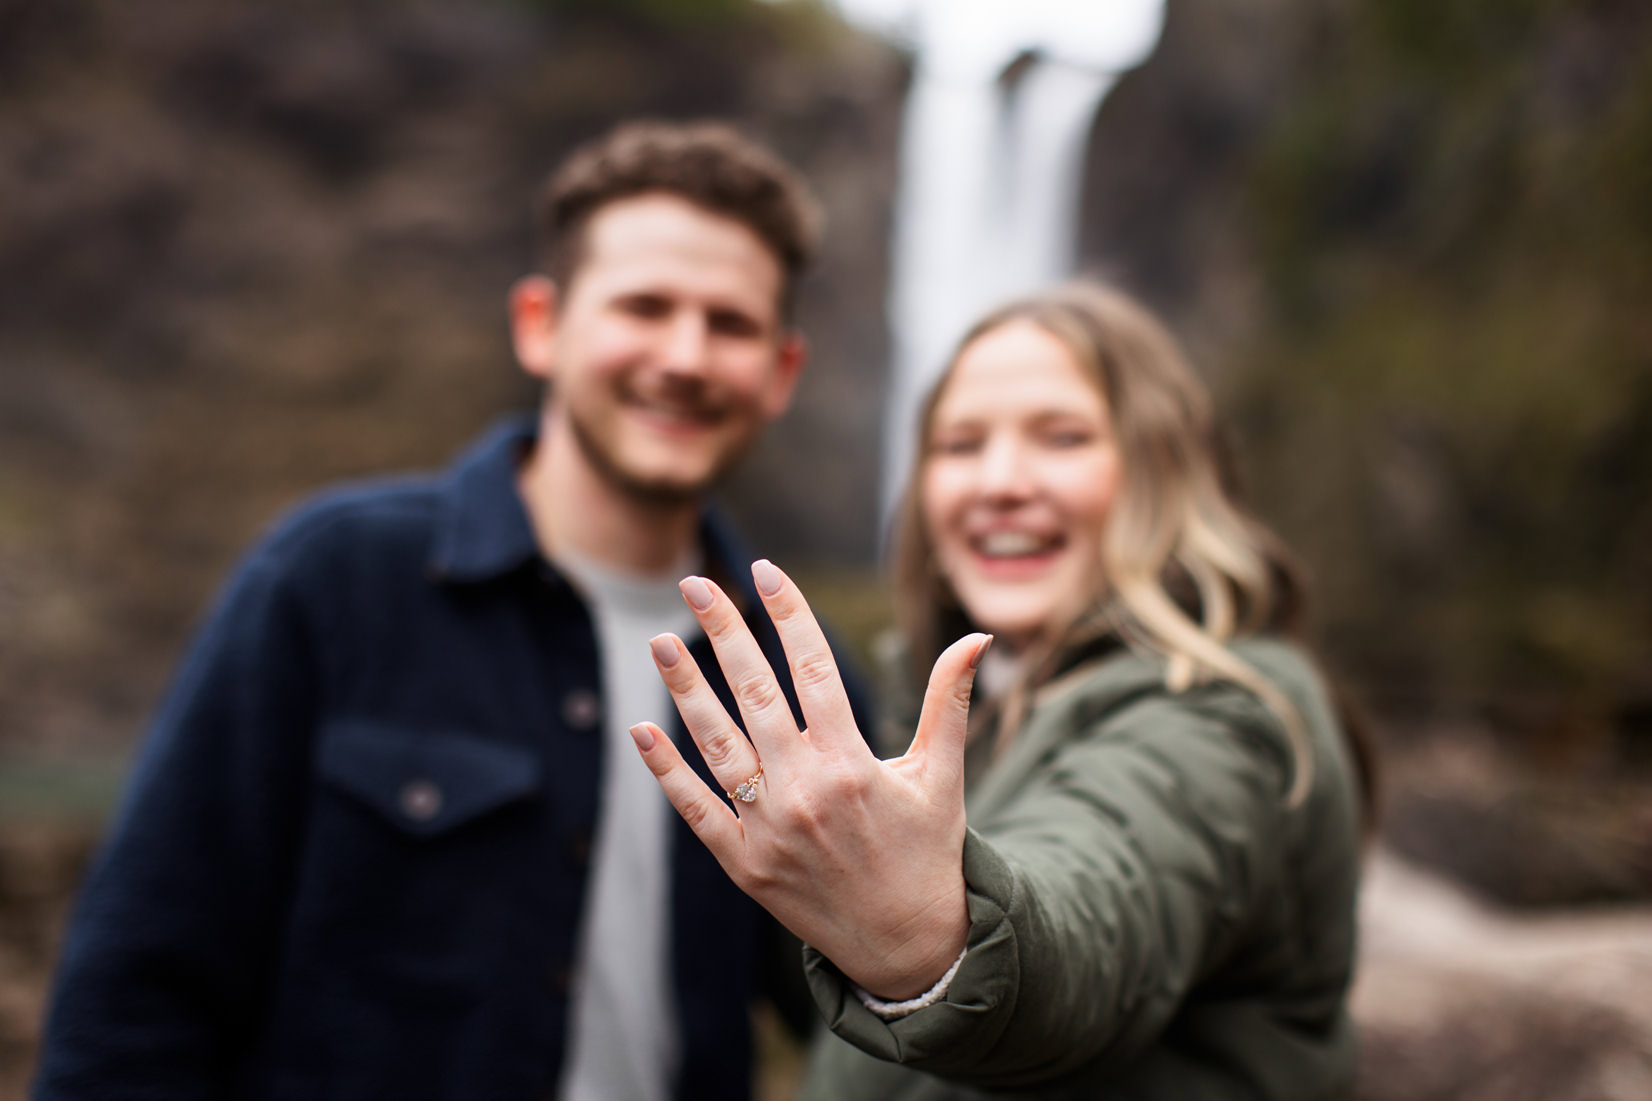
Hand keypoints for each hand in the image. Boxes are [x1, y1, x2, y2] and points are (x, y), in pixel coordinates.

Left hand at [629, 559, 990, 999]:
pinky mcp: (744, 863)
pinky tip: (642, 728)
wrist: (908, 946)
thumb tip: (977, 635)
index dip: (789, 614)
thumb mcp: (942, 775)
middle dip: (725, 632)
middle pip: (756, 694)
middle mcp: (806, 790)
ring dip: (685, 689)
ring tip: (660, 641)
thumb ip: (949, 701)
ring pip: (717, 744)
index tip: (766, 571)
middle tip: (697, 583)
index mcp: (853, 762)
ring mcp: (769, 828)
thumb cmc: (927, 851)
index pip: (813, 669)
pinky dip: (667, 770)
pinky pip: (695, 808)